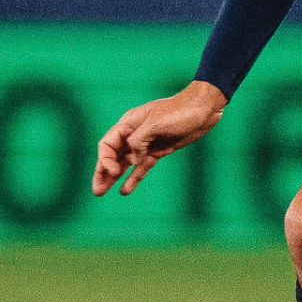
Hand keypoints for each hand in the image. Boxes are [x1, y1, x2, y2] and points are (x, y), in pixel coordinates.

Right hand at [93, 81, 227, 196]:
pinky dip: (134, 178)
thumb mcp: (156, 124)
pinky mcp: (160, 150)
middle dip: (102, 173)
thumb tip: (133, 159)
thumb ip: (139, 141)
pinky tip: (125, 190)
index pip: (107, 144)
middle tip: (97, 191)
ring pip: (125, 163)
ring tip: (102, 193)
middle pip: (112, 156)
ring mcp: (147, 143)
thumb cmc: (180, 111)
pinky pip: (142, 166)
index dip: (105, 159)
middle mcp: (134, 134)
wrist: (205, 109)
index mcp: (129, 124)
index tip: (114, 171)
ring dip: (114, 178)